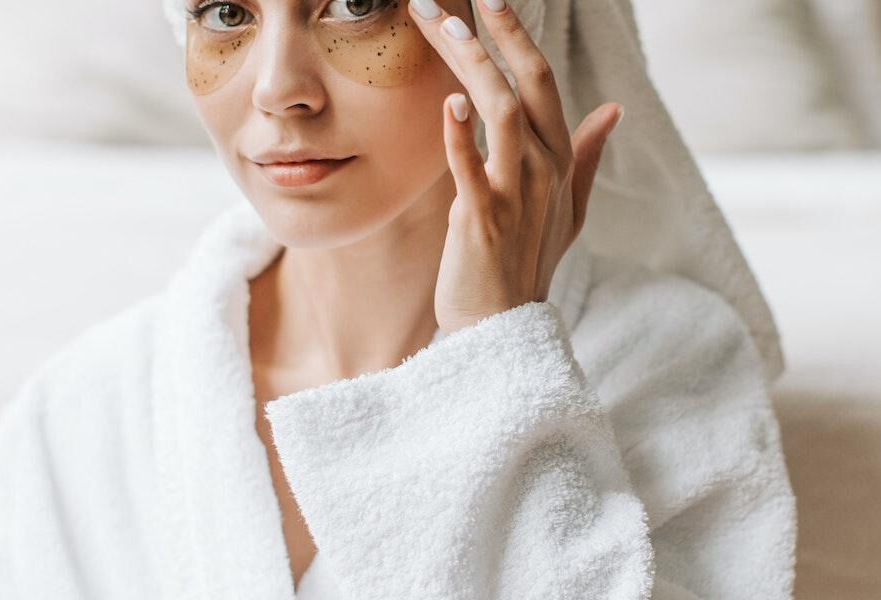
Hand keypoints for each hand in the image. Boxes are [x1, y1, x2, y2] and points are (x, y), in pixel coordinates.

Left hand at [408, 0, 622, 334]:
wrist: (502, 323)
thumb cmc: (528, 262)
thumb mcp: (571, 209)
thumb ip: (588, 156)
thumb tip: (614, 111)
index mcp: (559, 160)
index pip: (542, 82)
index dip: (515, 37)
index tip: (487, 2)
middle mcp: (544, 168)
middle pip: (523, 84)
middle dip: (490, 35)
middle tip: (446, 1)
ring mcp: (516, 193)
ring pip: (500, 112)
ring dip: (471, 66)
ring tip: (440, 28)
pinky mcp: (482, 219)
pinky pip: (471, 169)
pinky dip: (459, 137)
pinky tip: (447, 105)